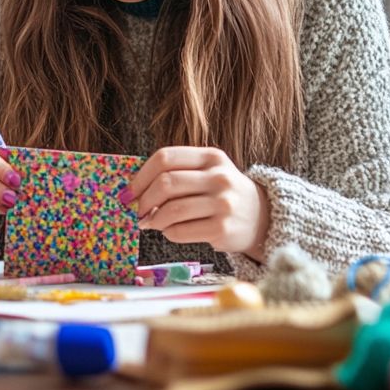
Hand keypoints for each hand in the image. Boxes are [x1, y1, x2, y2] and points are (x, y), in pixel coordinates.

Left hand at [126, 147, 270, 259]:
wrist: (260, 217)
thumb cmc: (223, 193)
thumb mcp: (208, 172)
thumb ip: (177, 174)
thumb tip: (135, 192)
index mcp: (211, 157)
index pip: (166, 158)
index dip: (141, 176)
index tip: (129, 191)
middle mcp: (219, 177)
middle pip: (166, 183)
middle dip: (144, 200)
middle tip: (137, 211)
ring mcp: (223, 203)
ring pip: (171, 210)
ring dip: (154, 219)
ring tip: (151, 223)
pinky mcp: (222, 228)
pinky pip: (180, 231)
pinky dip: (168, 232)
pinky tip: (171, 230)